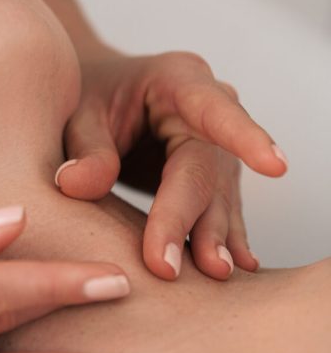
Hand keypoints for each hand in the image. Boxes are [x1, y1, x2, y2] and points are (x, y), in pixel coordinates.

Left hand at [55, 44, 286, 279]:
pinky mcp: (212, 178)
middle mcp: (209, 111)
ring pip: (217, 197)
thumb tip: (76, 184)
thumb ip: (84, 147)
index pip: (214, 109)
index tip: (275, 167)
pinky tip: (237, 267)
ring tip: (213, 272)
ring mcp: (215, 146)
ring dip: (212, 237)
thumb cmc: (90, 98)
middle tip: (168, 264)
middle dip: (189, 218)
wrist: (100, 98)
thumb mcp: (78, 113)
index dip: (245, 137)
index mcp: (177, 80)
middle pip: (204, 170)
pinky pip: (218, 211)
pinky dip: (222, 240)